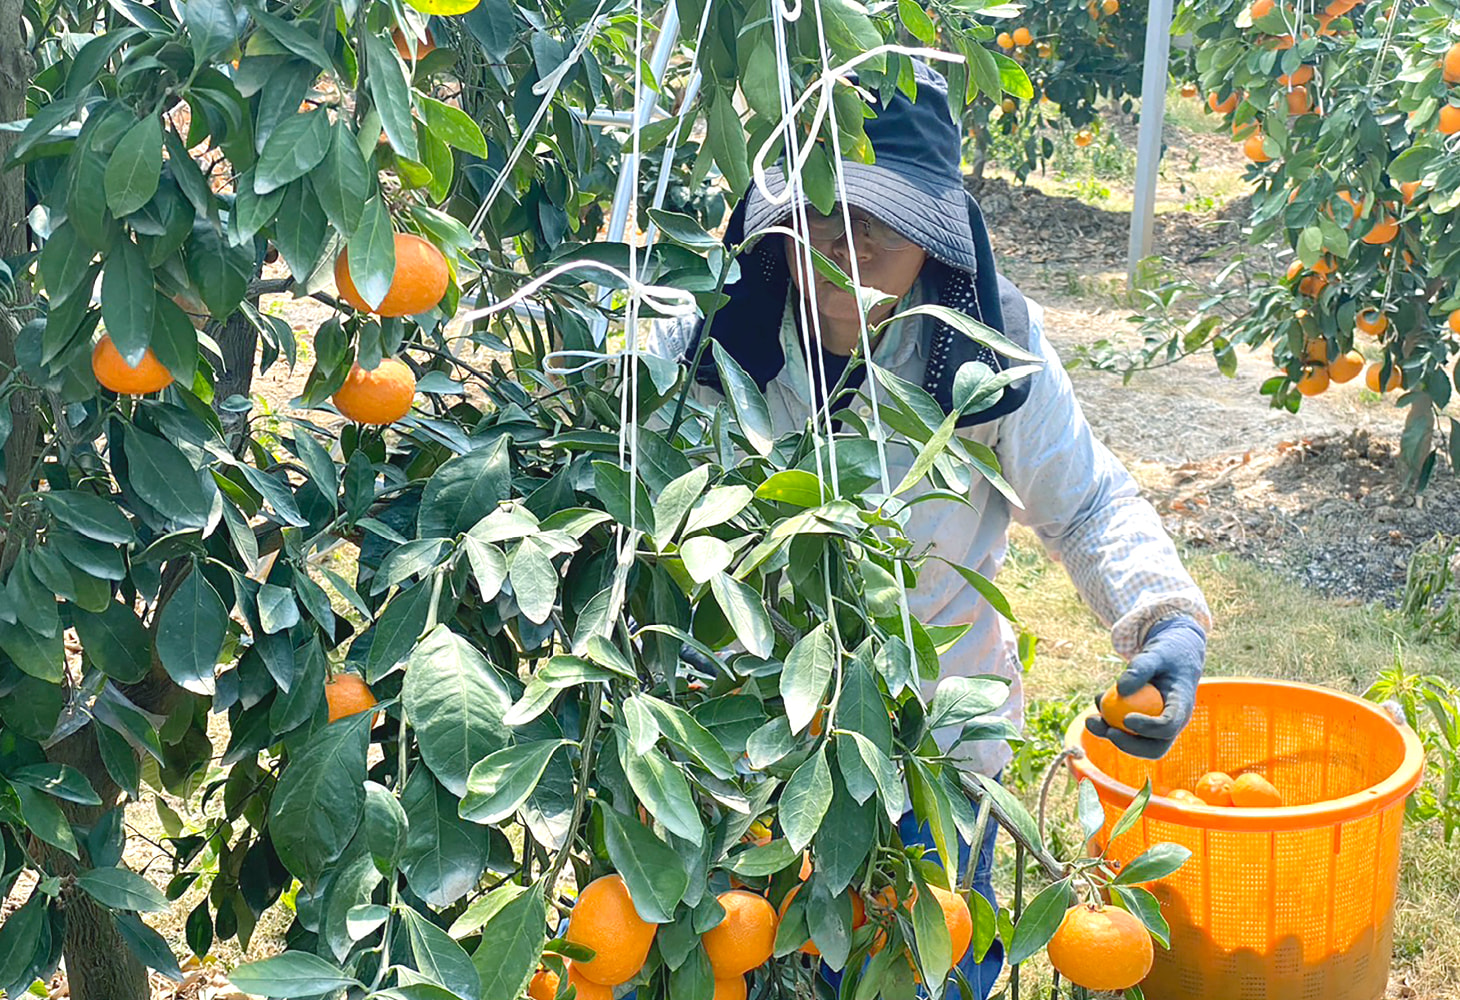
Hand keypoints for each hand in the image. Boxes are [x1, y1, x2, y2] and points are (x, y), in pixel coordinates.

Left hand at [1085, 615, 1205, 759]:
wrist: (1173, 656)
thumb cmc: (1166, 653)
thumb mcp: (1156, 653)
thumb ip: (1140, 668)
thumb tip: (1121, 689)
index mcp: (1182, 707)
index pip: (1169, 726)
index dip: (1148, 728)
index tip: (1126, 719)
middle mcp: (1173, 722)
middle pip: (1155, 748)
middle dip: (1129, 745)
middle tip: (1108, 731)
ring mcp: (1158, 726)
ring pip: (1137, 744)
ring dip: (1111, 735)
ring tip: (1091, 720)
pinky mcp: (1144, 723)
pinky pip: (1125, 731)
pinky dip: (1108, 722)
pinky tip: (1097, 702)